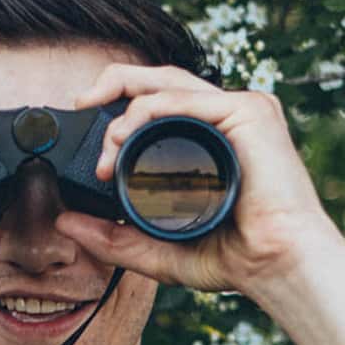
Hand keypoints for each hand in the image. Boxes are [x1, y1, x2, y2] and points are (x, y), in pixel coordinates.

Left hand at [52, 63, 344, 298]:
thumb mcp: (159, 248)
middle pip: (157, 78)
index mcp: (211, 134)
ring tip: (108, 152)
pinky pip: (185, 96)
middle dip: (109, 86)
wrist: (278, 266)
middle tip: (80, 106)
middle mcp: (225, 115)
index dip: (116, 103)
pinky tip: (127, 136)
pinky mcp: (250, 111)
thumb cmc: (236, 257)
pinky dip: (148, 110)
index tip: (89, 136)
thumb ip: (114, 238)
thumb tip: (66, 222)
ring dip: (124, 112)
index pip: (157, 99)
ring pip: (165, 84)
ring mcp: (240, 108)